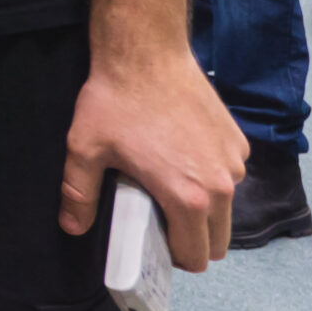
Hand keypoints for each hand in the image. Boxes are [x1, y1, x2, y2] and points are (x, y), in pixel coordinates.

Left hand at [58, 50, 246, 271]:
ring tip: (166, 181)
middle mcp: (222, 185)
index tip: (153, 242)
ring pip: (226, 208)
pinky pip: (229, 176)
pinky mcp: (239, 142)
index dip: (173, 257)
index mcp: (188, 198)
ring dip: (203, 207)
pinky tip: (181, 153)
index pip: (196, 257)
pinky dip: (211, 176)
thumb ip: (78, 195)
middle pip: (218, 240)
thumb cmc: (115, 102)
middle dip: (191, 239)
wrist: (145, 53)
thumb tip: (72, 227)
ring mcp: (235, 163)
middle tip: (158, 216)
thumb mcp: (85, 149)